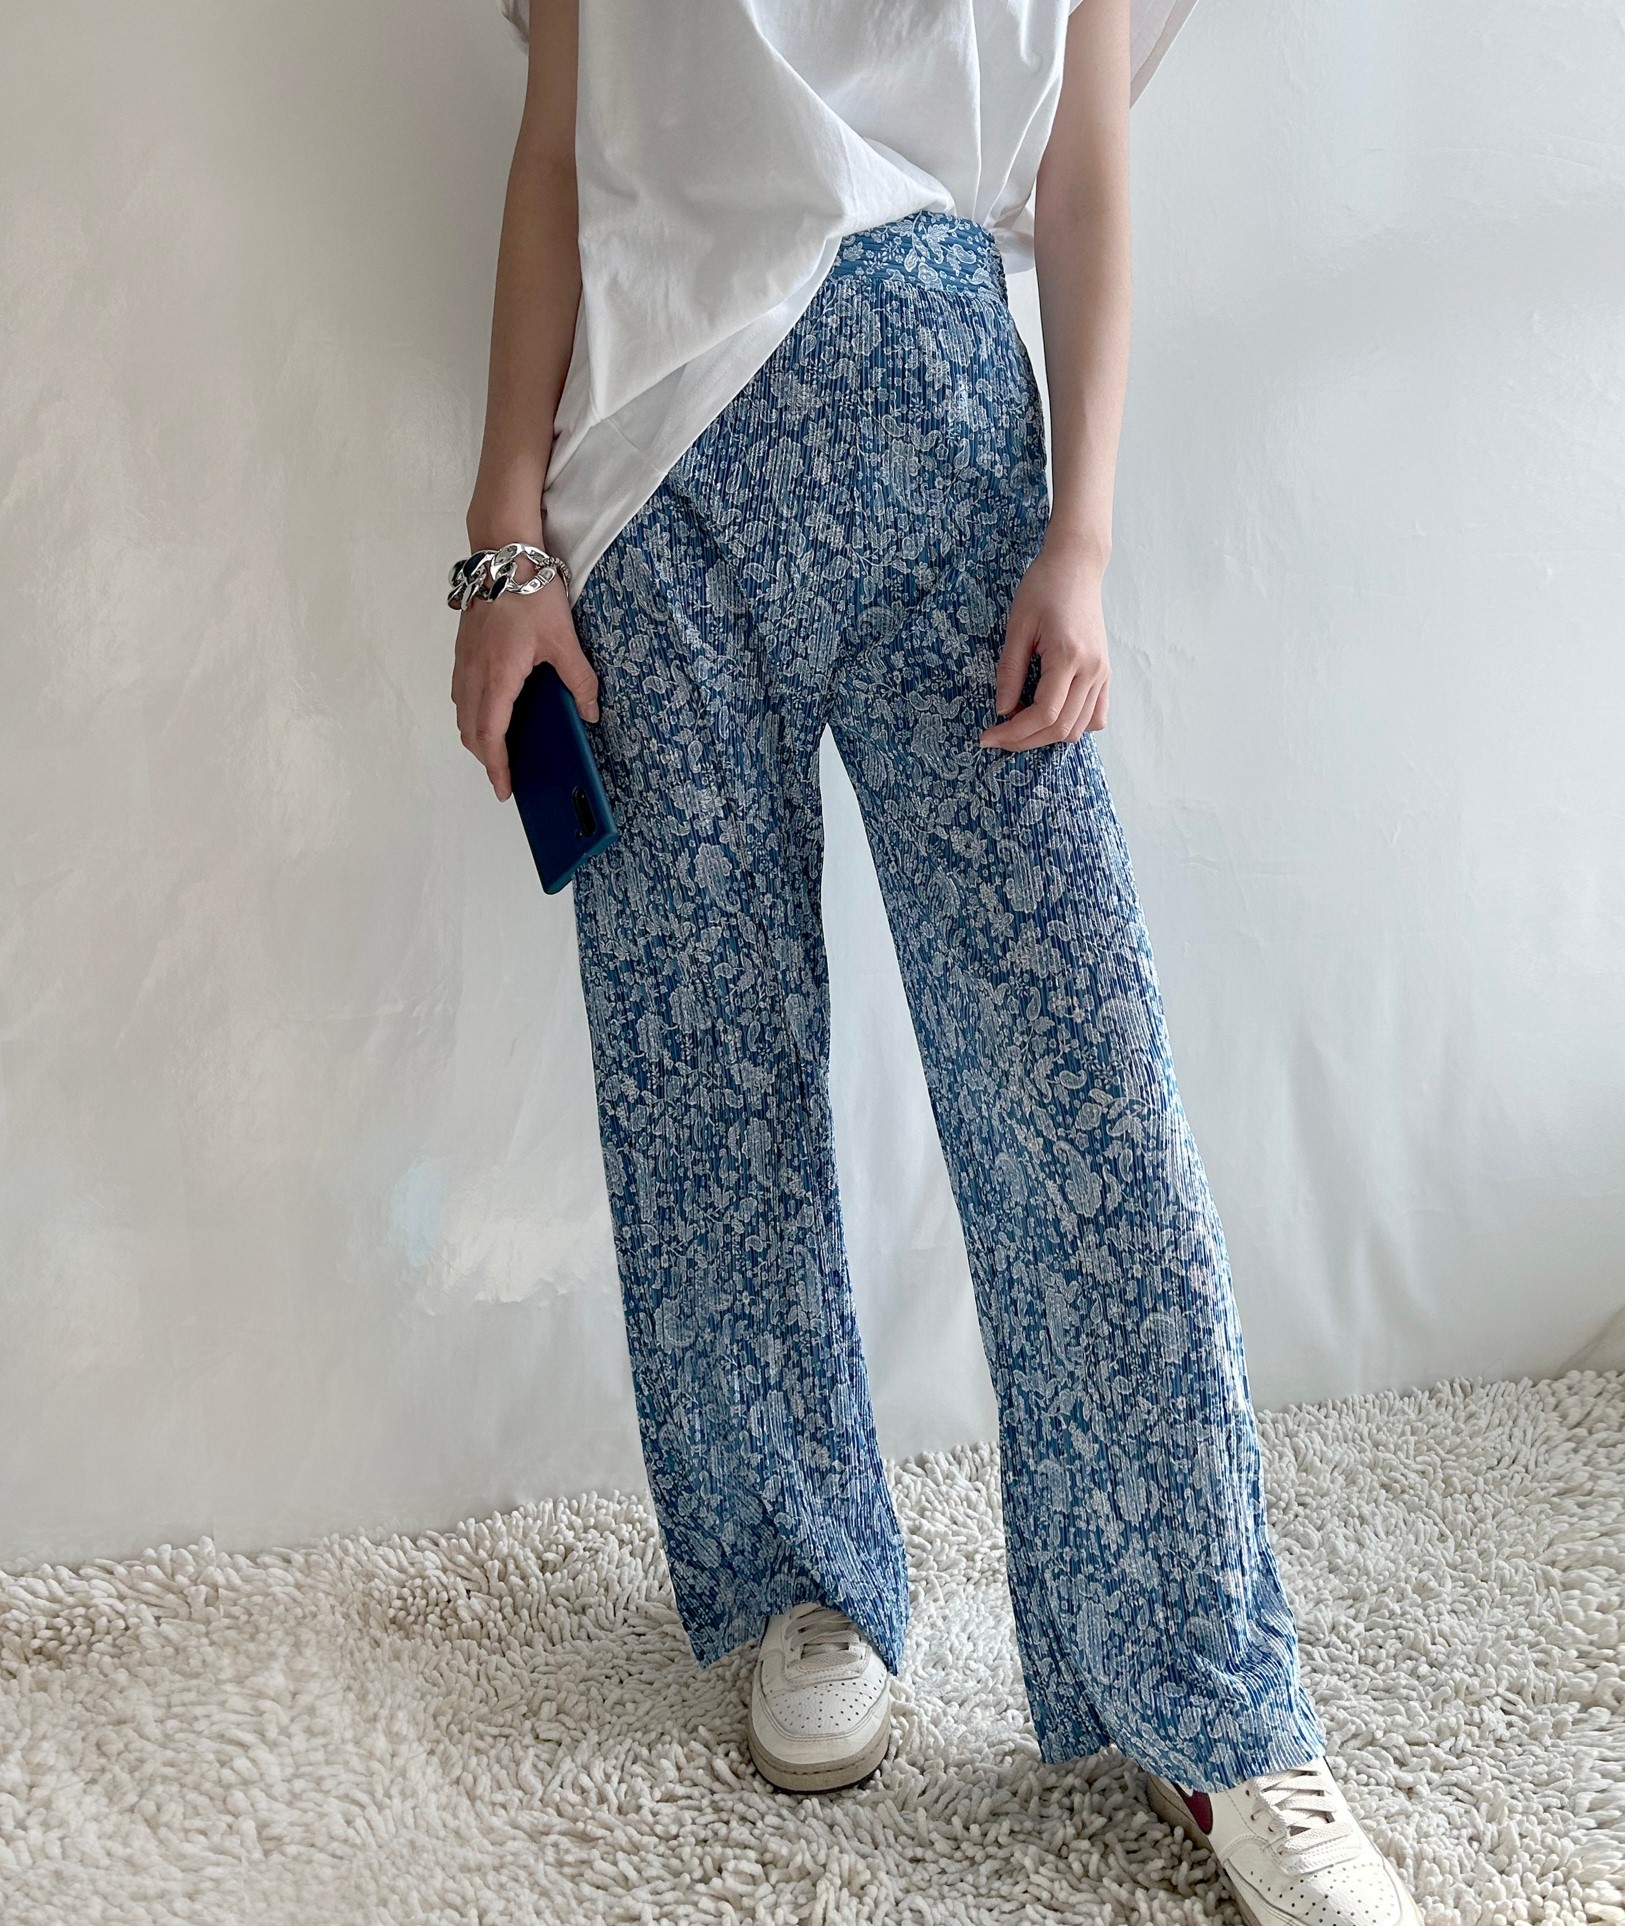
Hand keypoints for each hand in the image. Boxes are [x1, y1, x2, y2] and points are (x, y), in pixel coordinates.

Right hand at [450, 574, 597, 801]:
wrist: (503, 554)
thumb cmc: (531, 593)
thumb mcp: (564, 639)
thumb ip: (579, 680)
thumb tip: (591, 713)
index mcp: (497, 677)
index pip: (489, 735)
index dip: (496, 766)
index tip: (504, 788)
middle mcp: (473, 673)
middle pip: (470, 730)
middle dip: (485, 757)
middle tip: (505, 775)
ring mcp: (464, 661)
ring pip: (462, 712)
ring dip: (476, 735)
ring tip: (498, 749)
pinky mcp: (463, 649)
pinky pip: (461, 692)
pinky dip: (472, 712)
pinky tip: (491, 711)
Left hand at [979, 540, 1110, 750]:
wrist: (1076, 566)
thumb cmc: (1042, 588)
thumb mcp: (1017, 627)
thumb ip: (1010, 671)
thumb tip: (1002, 710)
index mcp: (1068, 657)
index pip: (1044, 714)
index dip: (1014, 733)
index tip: (987, 737)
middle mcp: (1092, 670)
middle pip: (1061, 728)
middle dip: (1025, 740)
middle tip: (998, 737)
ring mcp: (1102, 673)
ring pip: (1080, 727)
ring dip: (1047, 735)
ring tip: (1020, 723)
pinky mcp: (1105, 672)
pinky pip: (1096, 716)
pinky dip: (1073, 725)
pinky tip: (1049, 716)